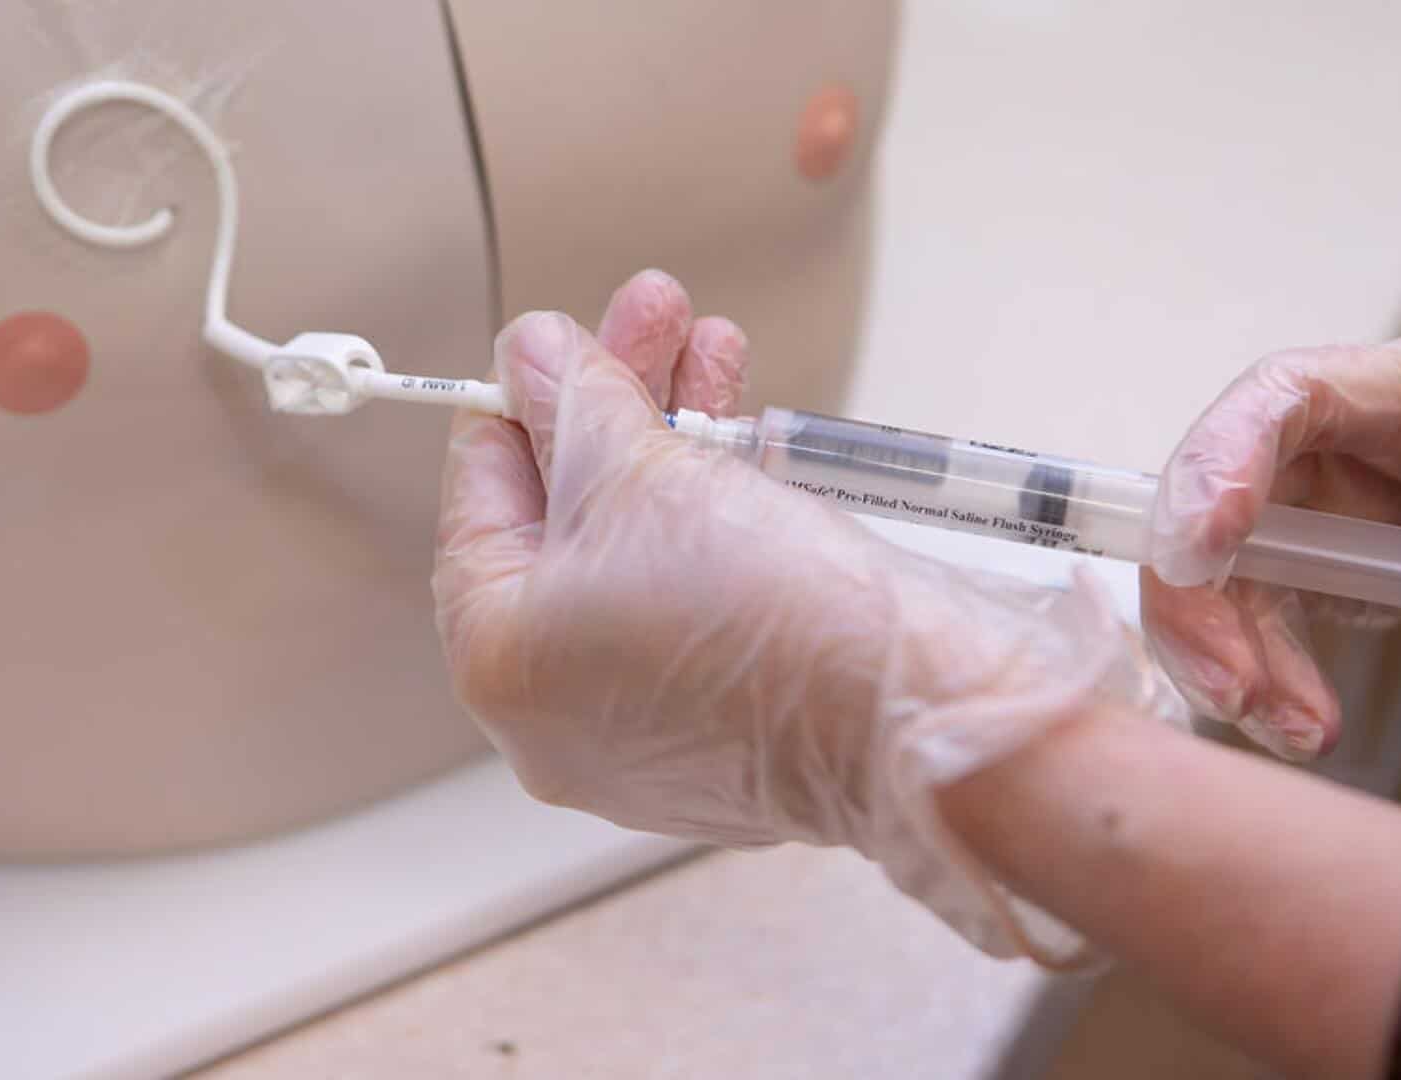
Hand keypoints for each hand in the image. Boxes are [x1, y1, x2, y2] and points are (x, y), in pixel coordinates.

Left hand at [434, 270, 1181, 961]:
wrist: (922, 713)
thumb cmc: (763, 611)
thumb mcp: (640, 470)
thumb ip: (575, 402)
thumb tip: (536, 356)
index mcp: (500, 666)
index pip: (478, 509)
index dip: (516, 407)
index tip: (550, 342)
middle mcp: (559, 713)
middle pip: (567, 523)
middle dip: (616, 402)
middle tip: (652, 310)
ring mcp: (648, 727)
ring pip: (641, 550)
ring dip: (676, 434)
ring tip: (713, 342)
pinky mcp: (733, 720)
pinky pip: (699, 593)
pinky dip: (718, 508)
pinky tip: (747, 422)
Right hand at [1142, 331, 1400, 759]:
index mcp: (1400, 392)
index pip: (1280, 397)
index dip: (1221, 463)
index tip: (1202, 551)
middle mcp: (1328, 446)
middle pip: (1208, 503)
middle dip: (1196, 600)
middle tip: (1233, 684)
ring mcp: (1311, 510)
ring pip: (1213, 579)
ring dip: (1226, 660)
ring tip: (1290, 727)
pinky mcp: (1310, 572)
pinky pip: (1253, 625)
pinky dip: (1263, 682)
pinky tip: (1299, 724)